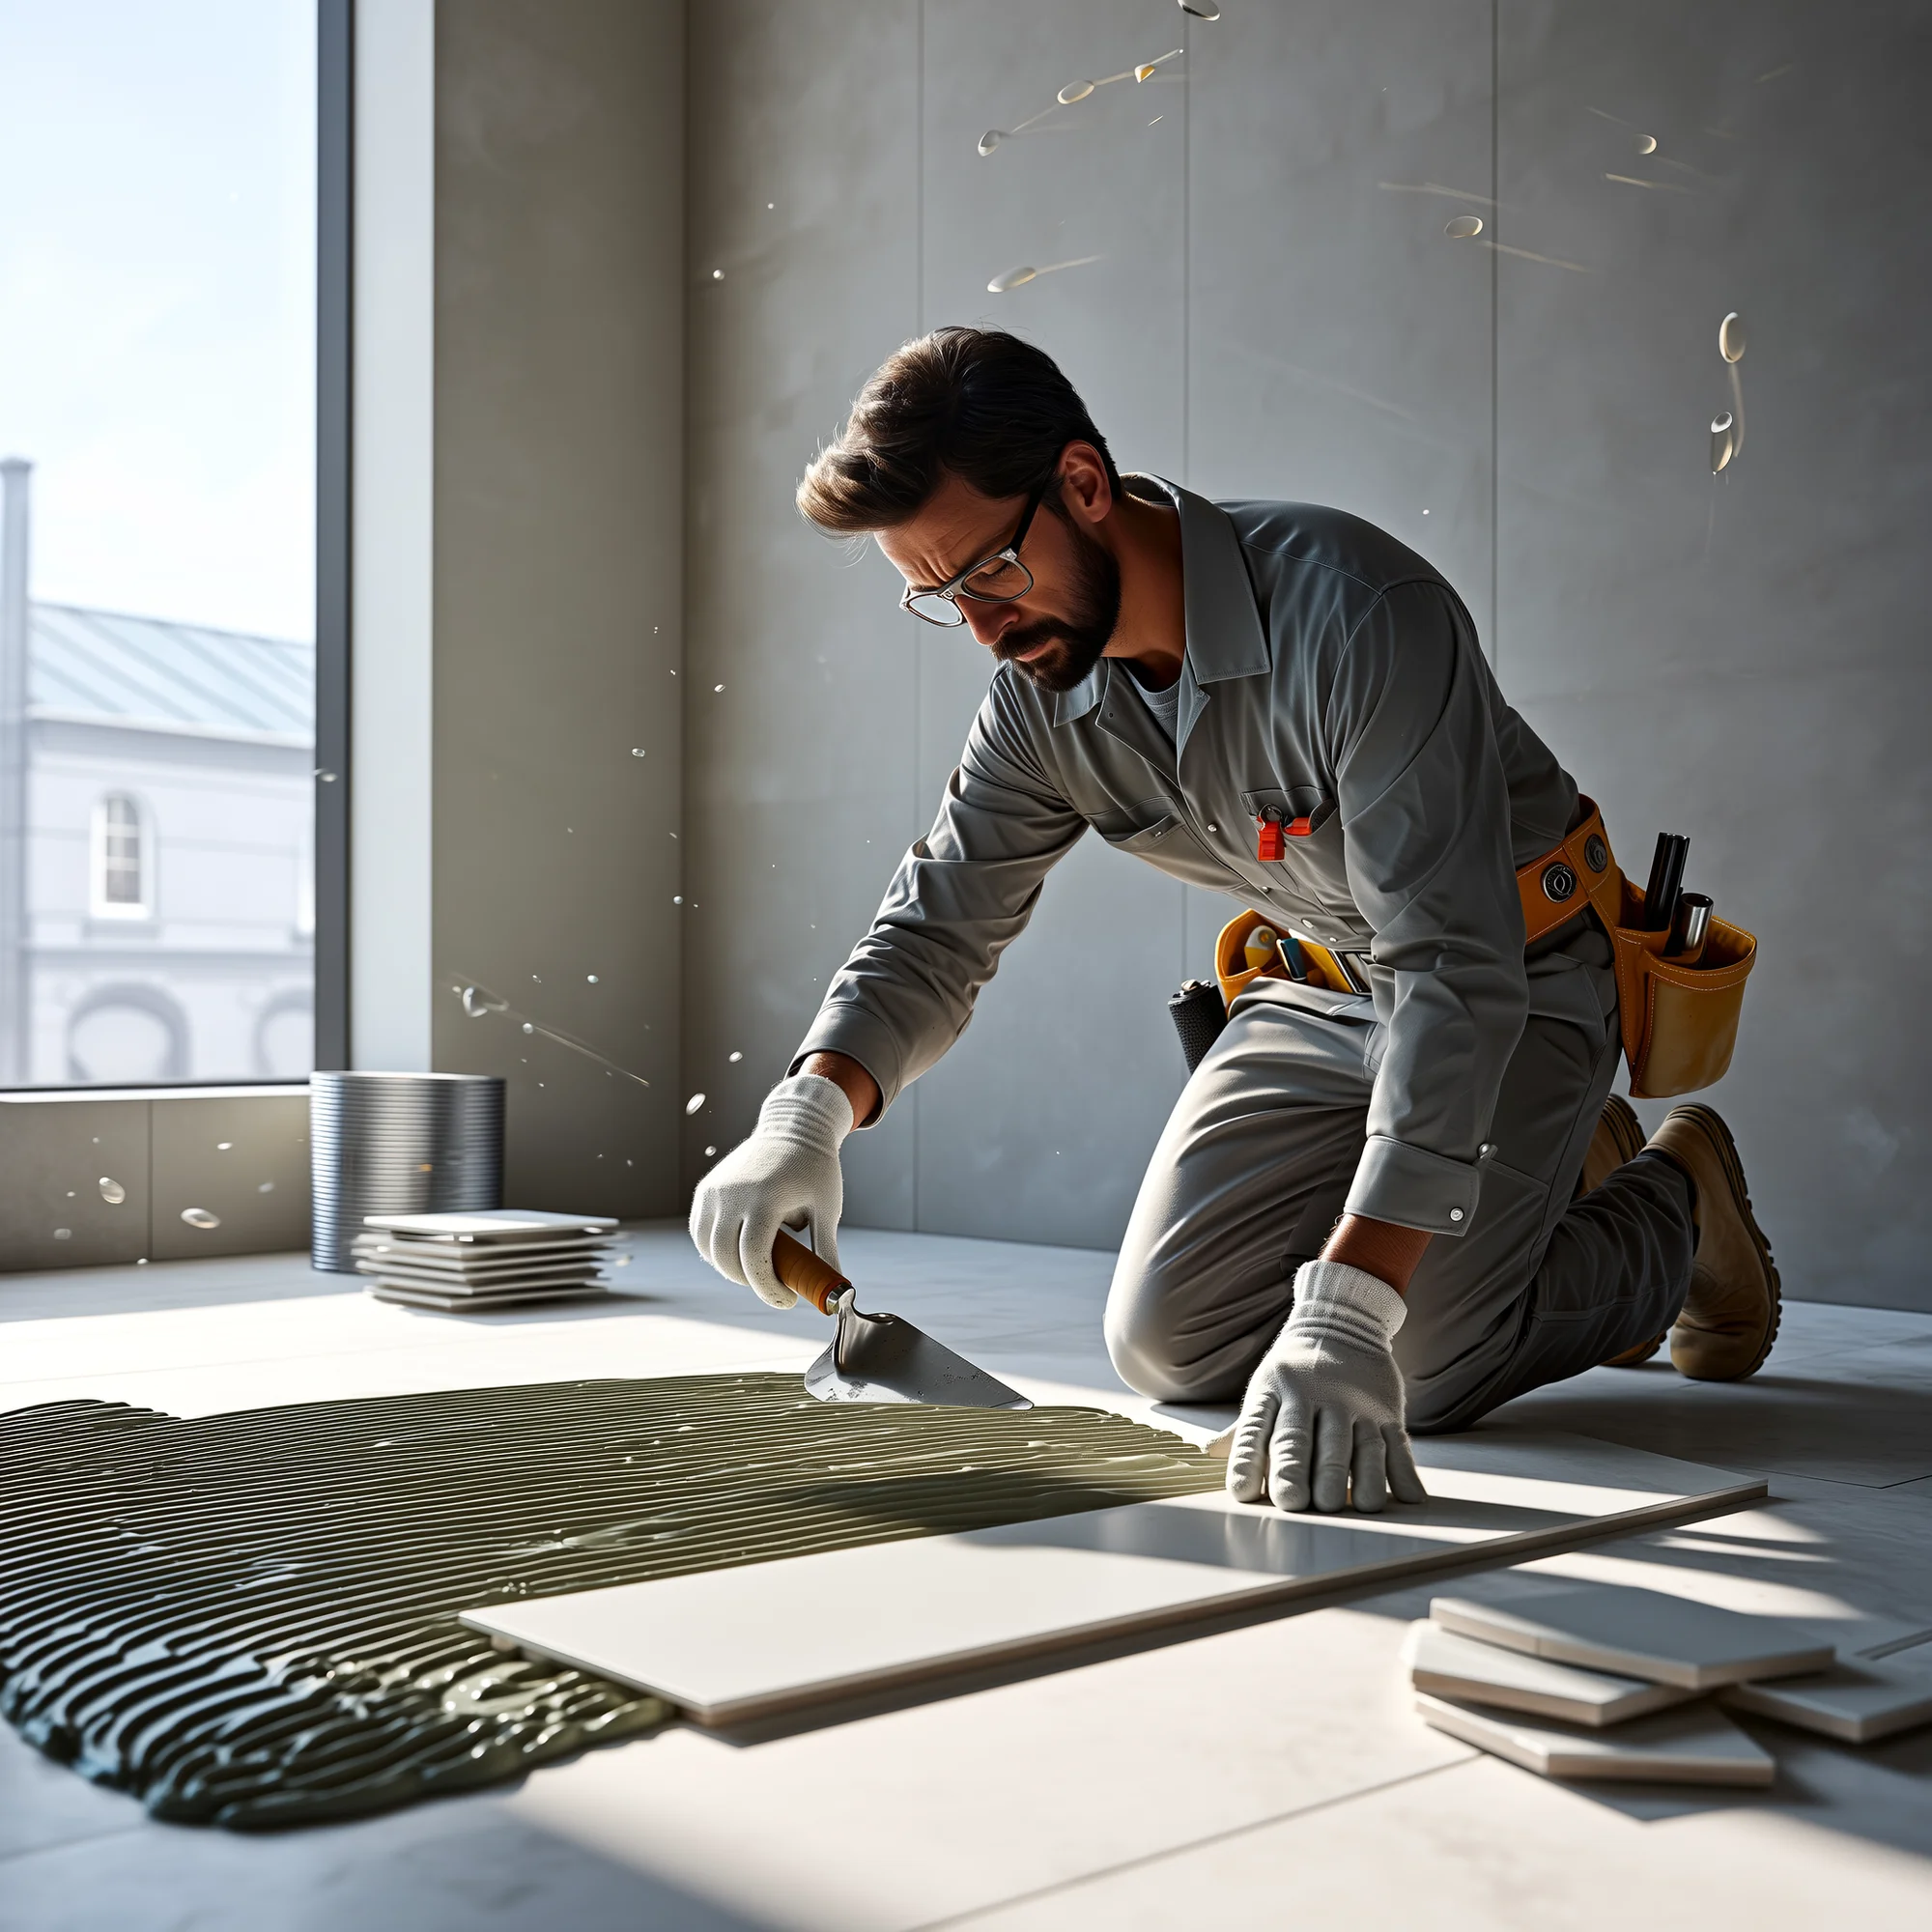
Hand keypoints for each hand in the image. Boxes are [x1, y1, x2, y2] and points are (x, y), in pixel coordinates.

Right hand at [688, 1074, 852, 1307]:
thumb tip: (836, 1289)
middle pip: (727, 1259)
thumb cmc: (816, 1169)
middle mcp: (734, 1194)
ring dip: (730, 1268)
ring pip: (709, 1249)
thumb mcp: (827, 1209)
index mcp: (766, 1198)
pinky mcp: (706, 1189)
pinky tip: (736, 1255)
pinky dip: (714, 1250)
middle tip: (773, 1286)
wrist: (794, 1126)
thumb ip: (826, 1251)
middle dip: (749, 1282)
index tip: (787, 1300)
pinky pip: (700, 1232)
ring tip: (757, 1269)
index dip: (768, 1288)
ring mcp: (716, 1191)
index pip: (754, 1259)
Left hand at [1226, 1260, 1428, 1513]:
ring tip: (1354, 1508)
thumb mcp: (1265, 1389)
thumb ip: (1244, 1430)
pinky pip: (1399, 1446)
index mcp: (1275, 1391)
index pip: (1256, 1429)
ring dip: (1358, 1480)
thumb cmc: (1294, 1370)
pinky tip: (1406, 1499)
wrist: (1341, 1319)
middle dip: (1301, 1473)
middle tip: (1298, 1506)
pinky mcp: (1388, 1411)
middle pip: (1307, 1440)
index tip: (1241, 1493)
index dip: (1247, 1461)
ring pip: (1358, 1446)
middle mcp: (1314, 1396)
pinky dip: (1405, 1474)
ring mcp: (1355, 1404)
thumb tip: (1208, 1452)